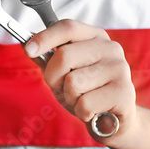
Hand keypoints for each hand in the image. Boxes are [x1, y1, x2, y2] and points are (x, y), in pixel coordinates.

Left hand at [24, 20, 136, 141]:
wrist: (112, 121)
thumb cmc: (86, 93)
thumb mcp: (63, 74)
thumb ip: (46, 58)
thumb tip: (25, 42)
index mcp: (95, 37)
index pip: (68, 27)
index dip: (45, 37)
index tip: (28, 49)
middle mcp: (110, 48)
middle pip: (64, 55)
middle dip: (53, 77)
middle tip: (62, 88)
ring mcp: (119, 69)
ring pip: (73, 82)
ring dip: (70, 98)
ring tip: (82, 100)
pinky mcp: (124, 92)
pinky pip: (85, 103)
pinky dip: (81, 112)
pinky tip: (93, 111)